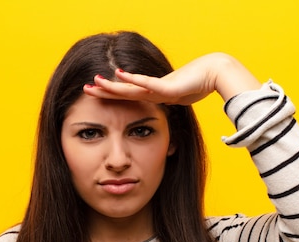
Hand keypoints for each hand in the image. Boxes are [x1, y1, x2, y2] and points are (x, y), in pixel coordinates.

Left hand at [84, 53, 261, 103]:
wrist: (214, 74)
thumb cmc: (198, 84)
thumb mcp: (178, 99)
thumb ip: (168, 102)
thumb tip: (162, 110)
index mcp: (152, 94)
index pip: (126, 96)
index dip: (110, 96)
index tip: (94, 94)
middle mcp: (151, 89)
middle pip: (122, 91)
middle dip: (103, 91)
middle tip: (85, 88)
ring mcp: (157, 86)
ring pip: (130, 87)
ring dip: (112, 85)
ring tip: (95, 82)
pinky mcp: (167, 86)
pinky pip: (147, 83)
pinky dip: (133, 79)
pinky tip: (119, 74)